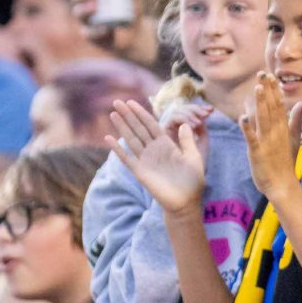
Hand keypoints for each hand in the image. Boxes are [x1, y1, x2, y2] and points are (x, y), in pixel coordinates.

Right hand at [70, 0, 153, 59]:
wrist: (135, 34)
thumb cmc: (130, 9)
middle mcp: (84, 4)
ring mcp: (86, 21)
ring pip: (79, 13)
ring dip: (85, 9)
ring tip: (96, 7)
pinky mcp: (90, 35)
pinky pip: (89, 33)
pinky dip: (96, 31)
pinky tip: (104, 28)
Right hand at [106, 100, 204, 215]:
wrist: (186, 201)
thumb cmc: (192, 180)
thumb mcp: (193, 156)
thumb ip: (187, 140)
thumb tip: (184, 124)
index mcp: (166, 144)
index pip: (151, 124)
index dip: (141, 113)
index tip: (132, 102)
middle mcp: (154, 150)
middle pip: (138, 128)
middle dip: (128, 115)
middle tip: (117, 101)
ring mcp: (146, 160)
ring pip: (131, 139)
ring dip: (122, 126)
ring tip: (113, 113)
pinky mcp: (140, 172)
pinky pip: (127, 158)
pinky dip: (117, 149)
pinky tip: (108, 138)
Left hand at [238, 72, 301, 199]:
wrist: (283, 185)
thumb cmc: (286, 163)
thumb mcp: (295, 140)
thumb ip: (296, 121)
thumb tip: (301, 103)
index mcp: (283, 129)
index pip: (279, 105)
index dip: (274, 90)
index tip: (270, 76)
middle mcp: (276, 133)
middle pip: (271, 108)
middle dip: (266, 91)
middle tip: (262, 74)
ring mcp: (267, 142)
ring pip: (263, 119)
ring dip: (260, 104)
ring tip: (256, 88)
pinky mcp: (258, 153)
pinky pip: (252, 139)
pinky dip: (247, 129)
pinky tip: (242, 117)